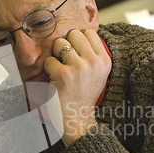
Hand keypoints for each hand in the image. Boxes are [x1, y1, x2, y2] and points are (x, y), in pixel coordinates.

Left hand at [44, 29, 111, 145]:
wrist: (77, 120)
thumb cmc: (83, 96)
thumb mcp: (97, 74)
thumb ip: (92, 53)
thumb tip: (80, 32)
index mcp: (105, 61)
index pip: (89, 32)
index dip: (78, 40)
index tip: (75, 52)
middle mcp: (95, 62)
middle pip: (74, 34)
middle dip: (66, 44)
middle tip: (65, 60)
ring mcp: (80, 67)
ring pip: (60, 43)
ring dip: (55, 55)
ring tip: (60, 69)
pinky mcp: (64, 75)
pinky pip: (49, 60)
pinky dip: (48, 69)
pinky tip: (54, 80)